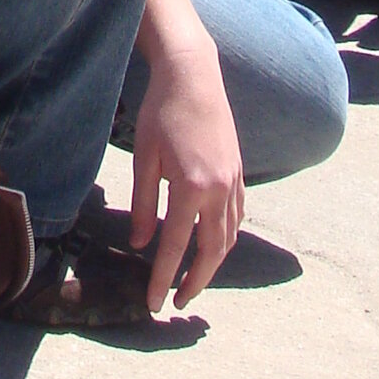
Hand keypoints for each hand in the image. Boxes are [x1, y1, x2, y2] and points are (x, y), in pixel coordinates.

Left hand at [129, 41, 245, 312]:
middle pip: (211, 251)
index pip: (175, 246)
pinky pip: (237, 216)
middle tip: (177, 301)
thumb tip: (140, 243)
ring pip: (229, 237)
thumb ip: (142, 203)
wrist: (193, 75)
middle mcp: (219, 190)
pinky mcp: (239, 172)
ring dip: (213, 263)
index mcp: (191, 187)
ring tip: (194, 279)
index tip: (154, 303)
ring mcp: (234, 181)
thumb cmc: (161, 112)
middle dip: (195, 281)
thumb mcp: (144, 157)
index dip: (162, 278)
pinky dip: (226, 237)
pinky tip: (214, 243)